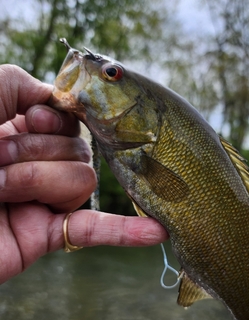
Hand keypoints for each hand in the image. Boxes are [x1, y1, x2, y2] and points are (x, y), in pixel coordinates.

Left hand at [0, 65, 167, 284]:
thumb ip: (23, 85)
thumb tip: (62, 100)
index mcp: (21, 128)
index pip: (70, 117)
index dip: (54, 117)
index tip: (32, 119)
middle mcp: (37, 160)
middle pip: (79, 147)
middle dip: (33, 149)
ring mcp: (44, 198)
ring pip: (83, 179)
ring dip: (36, 179)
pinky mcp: (46, 235)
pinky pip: (95, 230)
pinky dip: (127, 232)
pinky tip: (157, 233)